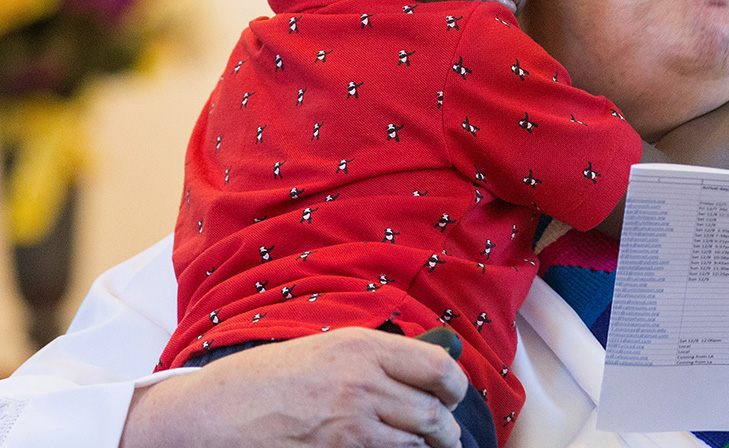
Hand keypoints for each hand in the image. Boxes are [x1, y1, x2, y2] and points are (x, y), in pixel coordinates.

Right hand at [120, 327, 467, 447]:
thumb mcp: (326, 348)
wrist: (217, 412)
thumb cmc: (269, 378)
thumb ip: (373, 357)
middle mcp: (363, 381)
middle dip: (446, 430)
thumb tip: (421, 370)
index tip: (453, 396)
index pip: (437, 368)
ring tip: (429, 447)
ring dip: (426, 447)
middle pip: (433, 412)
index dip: (454, 387)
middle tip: (448, 436)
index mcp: (363, 347)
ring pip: (416, 441)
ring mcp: (351, 422)